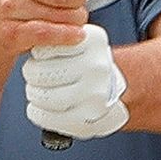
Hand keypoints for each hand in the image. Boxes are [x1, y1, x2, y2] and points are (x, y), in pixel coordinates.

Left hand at [24, 24, 128, 139]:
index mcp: (93, 43)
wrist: (132, 90)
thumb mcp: (86, 42)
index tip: (39, 57)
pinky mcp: (88, 119)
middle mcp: (96, 68)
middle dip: (32, 75)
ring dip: (35, 95)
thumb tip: (28, 44)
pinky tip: (38, 109)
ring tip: (38, 92)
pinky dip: (37, 113)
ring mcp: (94, 96)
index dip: (37, 55)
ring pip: (46, 97)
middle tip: (34, 76)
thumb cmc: (98, 66)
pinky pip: (50, 118)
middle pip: (43, 74)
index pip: (46, 48)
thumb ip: (60, 40)